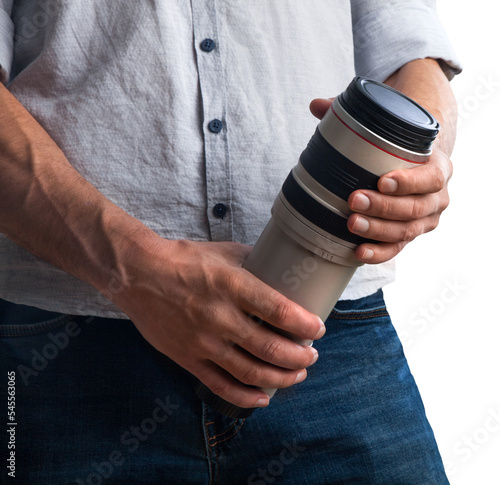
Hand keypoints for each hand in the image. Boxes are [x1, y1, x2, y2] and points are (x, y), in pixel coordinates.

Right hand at [113, 238, 324, 408]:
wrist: (137, 274)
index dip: (305, 325)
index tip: (318, 328)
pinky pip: (221, 385)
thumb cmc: (182, 260)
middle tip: (311, 355)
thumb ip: (253, 261)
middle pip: (271, 348)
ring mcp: (203, 342)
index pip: (280, 311)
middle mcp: (220, 317)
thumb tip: (278, 268)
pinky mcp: (187, 358)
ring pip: (251, 372)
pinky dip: (246, 397)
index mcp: (233, 286)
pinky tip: (264, 398)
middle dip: (300, 357)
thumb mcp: (223, 252)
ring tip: (297, 375)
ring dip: (281, 378)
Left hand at [310, 97, 452, 263]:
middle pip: (415, 208)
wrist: (414, 163)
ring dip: (378, 230)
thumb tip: (316, 105)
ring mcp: (425, 218)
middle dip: (384, 207)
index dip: (409, 181)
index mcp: (438, 166)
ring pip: (406, 231)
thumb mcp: (387, 129)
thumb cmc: (398, 146)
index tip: (382, 180)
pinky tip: (358, 252)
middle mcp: (437, 196)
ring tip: (351, 223)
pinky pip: (397, 249)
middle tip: (354, 200)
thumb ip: (355, 115)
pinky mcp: (410, 234)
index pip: (430, 177)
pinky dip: (379, 253)